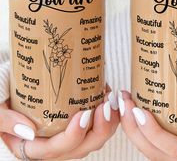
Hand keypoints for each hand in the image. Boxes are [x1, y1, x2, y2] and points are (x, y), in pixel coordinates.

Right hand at [0, 91, 118, 159]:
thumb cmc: (2, 93)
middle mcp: (51, 143)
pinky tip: (108, 96)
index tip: (83, 115)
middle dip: (99, 130)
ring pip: (92, 138)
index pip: (54, 150)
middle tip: (105, 106)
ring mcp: (65, 131)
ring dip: (107, 122)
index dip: (72, 137)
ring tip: (111, 100)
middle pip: (80, 147)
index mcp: (30, 145)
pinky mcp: (74, 120)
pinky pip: (95, 124)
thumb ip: (3, 120)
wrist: (11, 81)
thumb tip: (28, 132)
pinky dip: (106, 114)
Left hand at [119, 91, 176, 160]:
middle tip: (124, 101)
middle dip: (133, 127)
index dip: (154, 133)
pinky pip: (150, 144)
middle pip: (153, 152)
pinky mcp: (171, 150)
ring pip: (148, 149)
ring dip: (132, 127)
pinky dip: (137, 128)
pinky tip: (133, 111)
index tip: (140, 112)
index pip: (176, 151)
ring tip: (124, 103)